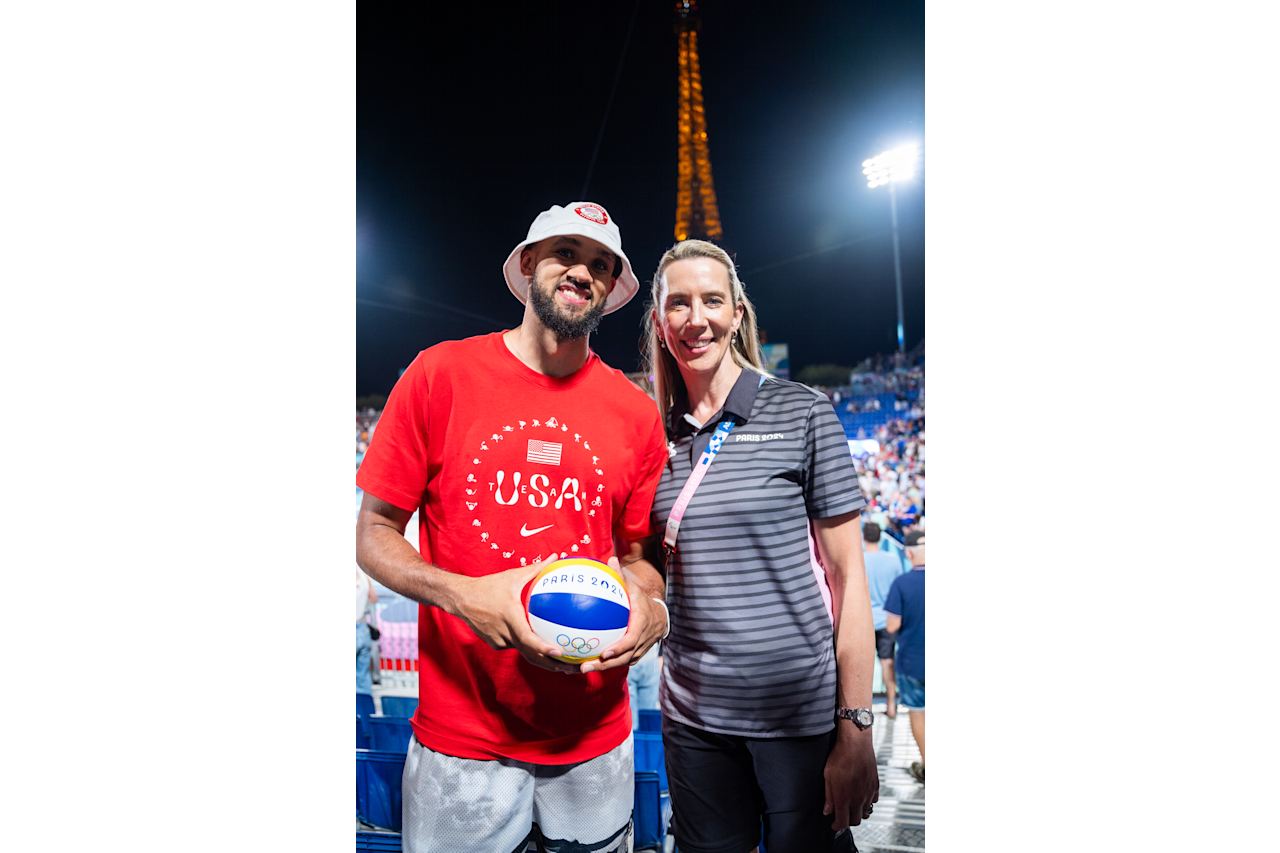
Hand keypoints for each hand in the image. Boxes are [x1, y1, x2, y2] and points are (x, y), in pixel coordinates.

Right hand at [451, 559, 578, 673]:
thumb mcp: (513, 576)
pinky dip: (526, 648)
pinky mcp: (494, 644)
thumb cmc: (488, 586)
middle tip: (571, 668)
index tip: (559, 652)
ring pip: (523, 652)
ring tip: (562, 664)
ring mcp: (498, 641)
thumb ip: (536, 568)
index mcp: (510, 617)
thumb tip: (555, 557)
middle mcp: (504, 632)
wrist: (461, 599)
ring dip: (541, 660)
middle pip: (530, 655)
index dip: (543, 647)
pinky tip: (540, 649)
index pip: (528, 638)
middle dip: (551, 664)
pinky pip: (514, 646)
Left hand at [579, 557, 665, 673]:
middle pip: (624, 657)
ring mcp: (640, 649)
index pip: (632, 639)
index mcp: (642, 623)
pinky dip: (607, 665)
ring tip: (583, 669)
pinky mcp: (635, 654)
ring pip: (622, 662)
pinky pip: (621, 661)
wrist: (660, 615)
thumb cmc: (642, 598)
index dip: (619, 648)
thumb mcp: (634, 586)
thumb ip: (621, 576)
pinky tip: (589, 664)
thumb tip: (611, 559)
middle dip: (605, 664)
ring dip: (603, 668)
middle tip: (585, 667)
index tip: (605, 652)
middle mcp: (642, 639)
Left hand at [823, 728, 878, 829]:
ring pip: (865, 812)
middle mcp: (858, 798)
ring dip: (858, 812)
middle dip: (847, 821)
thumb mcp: (827, 776)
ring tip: (851, 806)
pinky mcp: (875, 785)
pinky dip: (867, 802)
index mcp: (844, 798)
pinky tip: (861, 796)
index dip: (837, 826)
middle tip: (841, 815)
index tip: (833, 824)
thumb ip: (828, 796)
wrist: (856, 743)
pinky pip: (873, 801)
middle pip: (855, 820)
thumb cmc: (840, 756)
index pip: (842, 822)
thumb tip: (827, 810)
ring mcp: (868, 792)